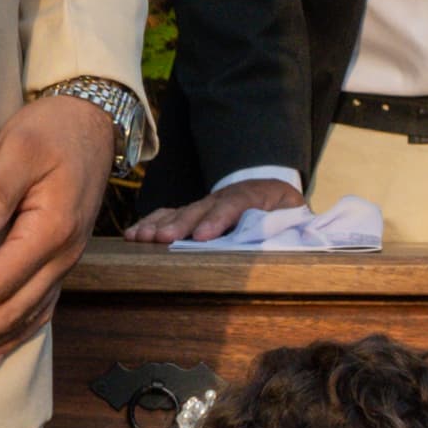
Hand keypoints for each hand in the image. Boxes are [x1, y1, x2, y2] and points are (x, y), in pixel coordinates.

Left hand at [0, 93, 115, 368]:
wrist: (92, 123)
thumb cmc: (51, 131)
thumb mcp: (20, 147)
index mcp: (52, 230)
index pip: (3, 281)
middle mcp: (63, 255)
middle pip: (13, 311)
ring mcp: (65, 262)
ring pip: (25, 318)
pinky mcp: (61, 261)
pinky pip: (39, 309)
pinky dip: (14, 336)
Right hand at [132, 180, 299, 246]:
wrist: (272, 187)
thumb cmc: (284, 209)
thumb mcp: (295, 215)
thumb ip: (287, 225)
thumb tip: (279, 238)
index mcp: (255, 195)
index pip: (235, 205)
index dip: (218, 220)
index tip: (203, 236)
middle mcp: (224, 197)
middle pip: (200, 209)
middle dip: (179, 225)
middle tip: (161, 239)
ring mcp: (205, 203)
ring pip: (179, 212)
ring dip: (158, 225)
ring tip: (139, 238)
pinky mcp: (192, 212)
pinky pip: (168, 215)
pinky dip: (150, 224)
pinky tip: (133, 235)